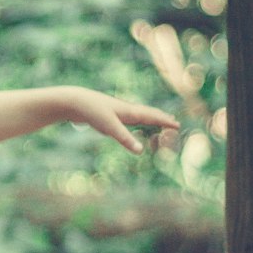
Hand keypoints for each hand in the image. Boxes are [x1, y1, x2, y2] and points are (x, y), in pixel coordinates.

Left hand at [65, 89, 179, 153]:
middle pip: (148, 114)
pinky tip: (131, 123)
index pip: (153, 116)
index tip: (177, 124)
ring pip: (138, 116)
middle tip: (172, 122)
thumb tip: (140, 151)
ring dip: (149, 119)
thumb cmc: (93, 112)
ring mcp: (117, 112)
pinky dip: (135, 122)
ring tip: (156, 121)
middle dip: (161, 118)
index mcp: (130, 111)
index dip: (165, 121)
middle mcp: (126, 110)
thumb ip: (125, 139)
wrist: (75, 101)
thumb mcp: (110, 127)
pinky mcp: (109, 116)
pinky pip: (127, 120)